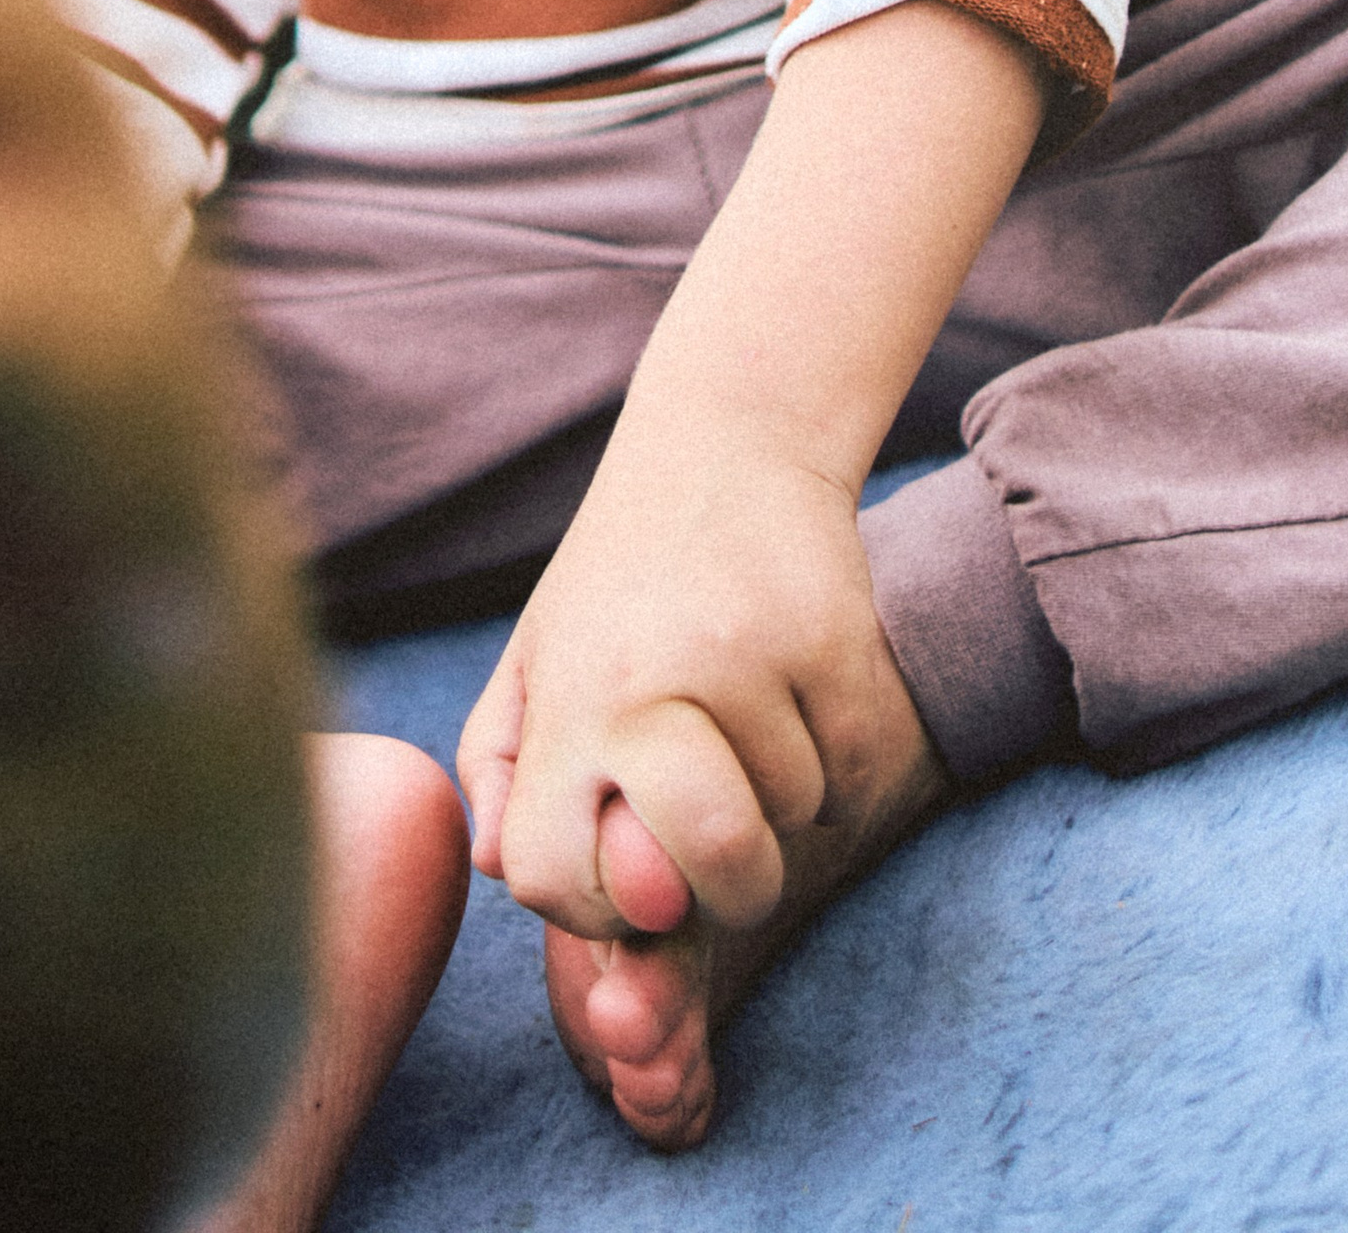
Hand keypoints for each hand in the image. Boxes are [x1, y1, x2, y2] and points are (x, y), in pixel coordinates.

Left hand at [457, 408, 892, 943]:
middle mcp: (649, 679)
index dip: (592, 906)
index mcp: (568, 697)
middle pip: (715, 871)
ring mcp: (747, 658)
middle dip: (728, 890)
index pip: (556, 876)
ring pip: (792, 821)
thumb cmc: (620, 576)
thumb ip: (502, 766)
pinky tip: (802, 706)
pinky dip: (837, 771)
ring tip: (749, 727)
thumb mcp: (538, 655)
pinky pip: (851, 776)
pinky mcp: (831, 640)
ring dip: (782, 805)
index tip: (619, 868)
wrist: (725, 442)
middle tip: (721, 850)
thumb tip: (496, 866)